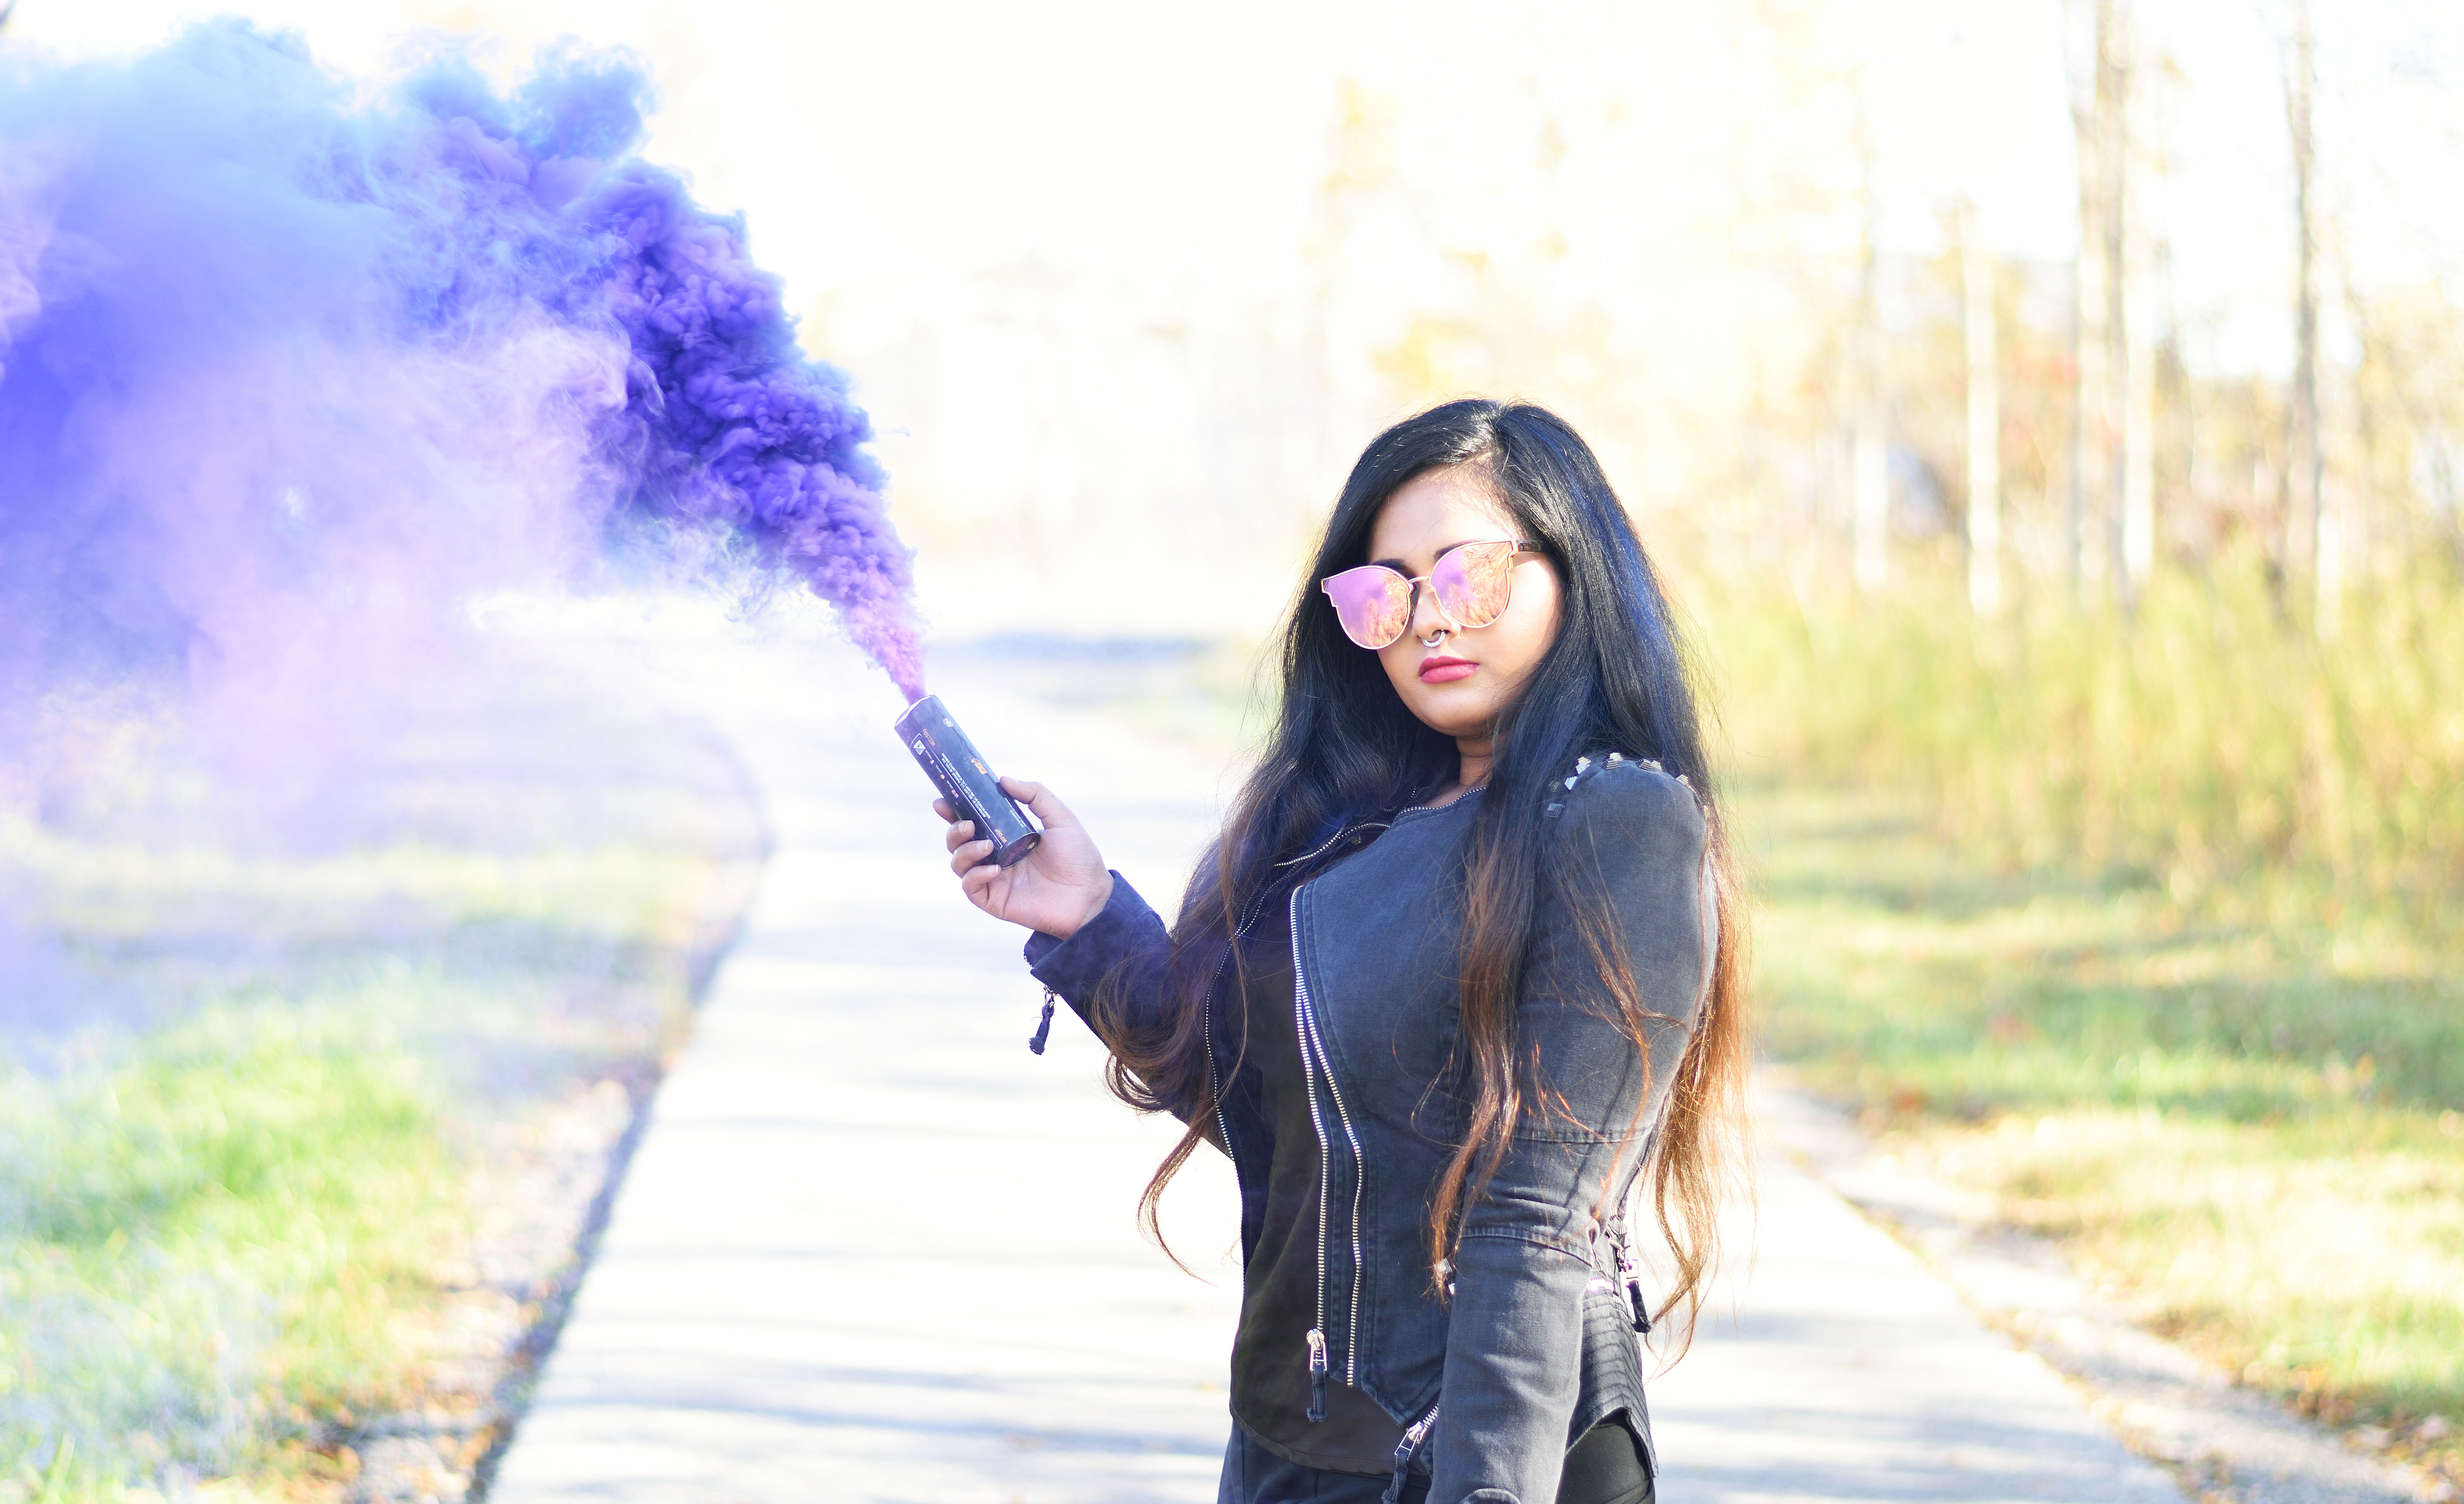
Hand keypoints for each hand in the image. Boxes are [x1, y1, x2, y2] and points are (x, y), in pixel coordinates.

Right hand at [935, 777, 1113, 938]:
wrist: (1090, 895)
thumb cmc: (1078, 858)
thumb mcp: (1060, 818)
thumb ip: (1034, 795)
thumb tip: (1003, 779)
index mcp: (1007, 836)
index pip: (972, 821)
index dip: (953, 811)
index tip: (942, 801)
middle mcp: (996, 856)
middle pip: (958, 842)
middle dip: (954, 830)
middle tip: (966, 824)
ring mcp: (994, 879)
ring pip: (959, 864)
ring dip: (964, 851)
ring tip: (986, 845)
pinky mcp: (995, 900)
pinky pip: (971, 887)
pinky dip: (976, 875)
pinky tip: (995, 869)